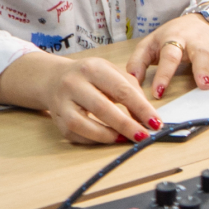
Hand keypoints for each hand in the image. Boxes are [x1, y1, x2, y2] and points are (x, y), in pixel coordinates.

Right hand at [0, 52, 162, 144]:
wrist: (53, 78)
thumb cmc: (90, 76)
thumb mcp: (111, 72)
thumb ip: (131, 89)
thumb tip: (147, 115)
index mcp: (94, 68)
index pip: (122, 90)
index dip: (141, 108)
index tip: (156, 122)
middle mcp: (74, 83)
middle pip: (102, 108)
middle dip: (126, 125)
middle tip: (143, 136)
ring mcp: (61, 102)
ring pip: (82, 124)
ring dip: (107, 135)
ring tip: (125, 139)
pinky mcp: (56, 118)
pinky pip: (74, 134)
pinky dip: (93, 140)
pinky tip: (108, 139)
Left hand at [126, 12, 208, 97]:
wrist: (198, 19)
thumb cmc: (171, 36)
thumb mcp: (150, 44)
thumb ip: (137, 61)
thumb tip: (130, 81)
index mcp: (174, 39)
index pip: (169, 56)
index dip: (164, 74)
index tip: (158, 92)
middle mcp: (195, 42)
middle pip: (200, 54)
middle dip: (202, 69)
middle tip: (204, 85)